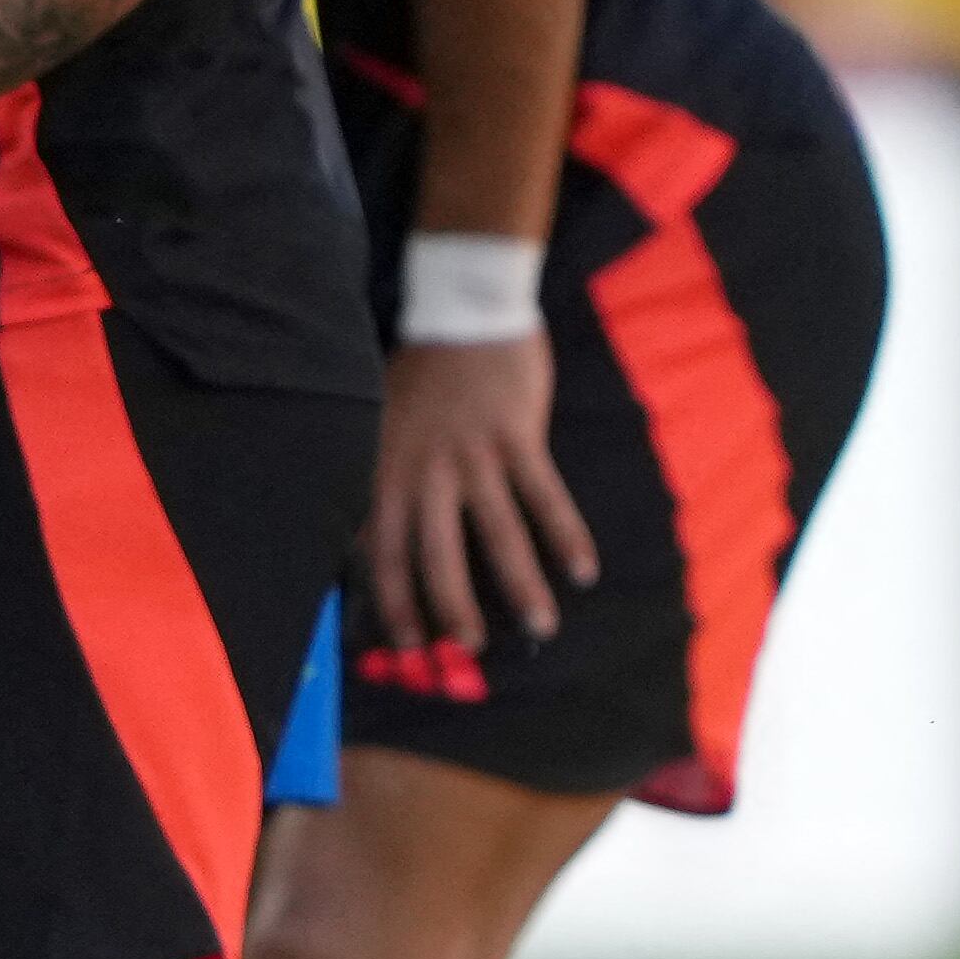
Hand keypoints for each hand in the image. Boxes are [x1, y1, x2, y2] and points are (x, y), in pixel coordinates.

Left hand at [364, 331, 596, 654]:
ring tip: (540, 628)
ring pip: (496, 531)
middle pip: (436, 551)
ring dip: (520, 584)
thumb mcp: (383, 424)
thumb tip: (376, 540)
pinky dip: (565, 535)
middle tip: (469, 651)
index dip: (393, 601)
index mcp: (390, 468)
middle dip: (452, 607)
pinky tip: (583, 570)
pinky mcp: (517, 434)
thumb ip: (387, 481)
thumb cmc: (423, 373)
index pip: (384, 549)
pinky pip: (544, 495)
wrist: (462, 307)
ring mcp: (473, 452)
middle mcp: (426, 468)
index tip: (407, 646)